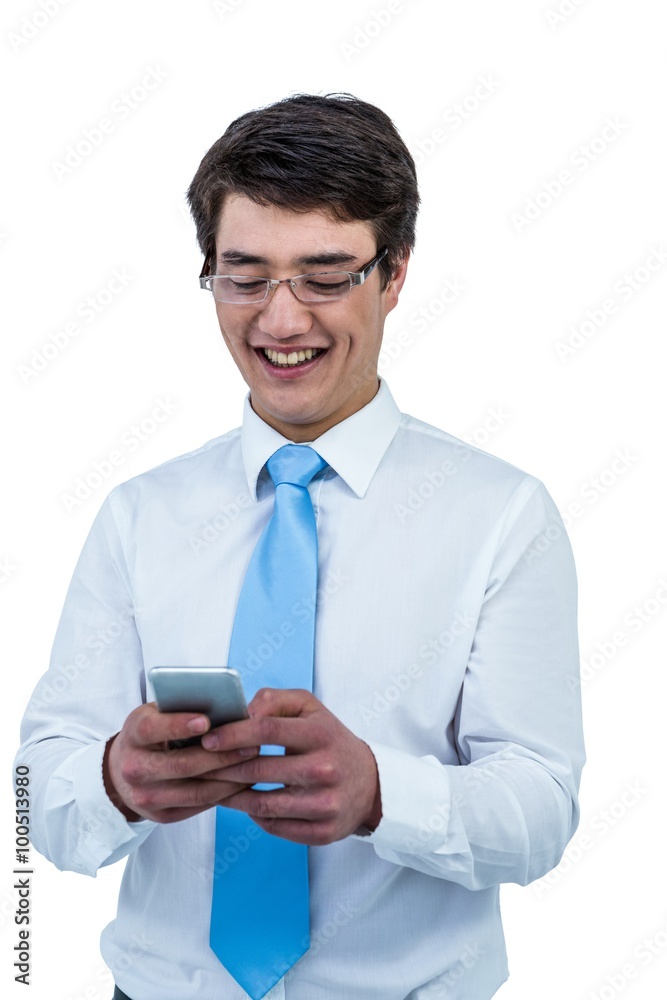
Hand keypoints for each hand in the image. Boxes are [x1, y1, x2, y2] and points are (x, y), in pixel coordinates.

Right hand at [103, 702, 258, 823]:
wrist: (123, 770)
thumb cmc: (152, 733)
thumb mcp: (157, 713)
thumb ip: (182, 708)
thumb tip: (224, 706)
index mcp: (133, 735)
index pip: (152, 729)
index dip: (179, 725)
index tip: (207, 720)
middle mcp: (134, 768)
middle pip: (182, 765)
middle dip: (221, 755)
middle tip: (252, 744)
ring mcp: (146, 796)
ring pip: (196, 790)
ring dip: (230, 778)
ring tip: (254, 763)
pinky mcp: (161, 816)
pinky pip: (199, 806)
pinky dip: (224, 793)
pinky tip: (243, 780)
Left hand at [199, 688, 381, 844]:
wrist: (370, 784)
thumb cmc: (329, 739)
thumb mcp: (310, 709)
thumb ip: (274, 701)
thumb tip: (242, 712)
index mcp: (321, 734)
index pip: (267, 729)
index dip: (233, 734)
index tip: (208, 740)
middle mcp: (325, 769)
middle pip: (258, 770)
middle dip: (222, 768)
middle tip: (200, 767)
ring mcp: (324, 804)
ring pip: (262, 803)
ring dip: (231, 796)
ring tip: (215, 787)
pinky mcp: (322, 831)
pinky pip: (274, 826)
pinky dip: (254, 816)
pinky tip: (243, 805)